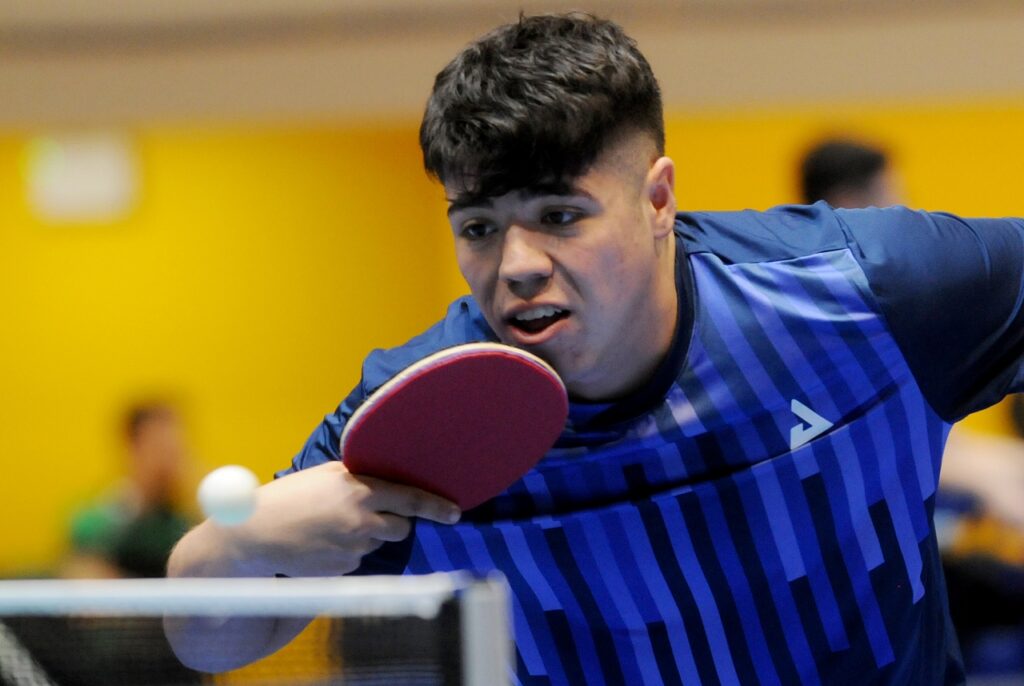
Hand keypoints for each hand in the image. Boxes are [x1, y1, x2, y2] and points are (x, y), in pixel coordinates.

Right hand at [200, 461, 460, 577]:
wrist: (254, 534)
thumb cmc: (289, 497)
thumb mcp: (325, 476)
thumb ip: (358, 477)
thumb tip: (386, 479)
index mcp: (359, 492)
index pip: (410, 499)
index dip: (436, 507)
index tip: (455, 512)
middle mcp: (361, 521)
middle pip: (400, 527)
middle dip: (394, 522)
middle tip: (369, 515)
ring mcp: (352, 549)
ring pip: (376, 543)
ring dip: (365, 535)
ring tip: (330, 526)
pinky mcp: (342, 570)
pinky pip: (357, 560)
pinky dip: (347, 551)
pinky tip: (322, 542)